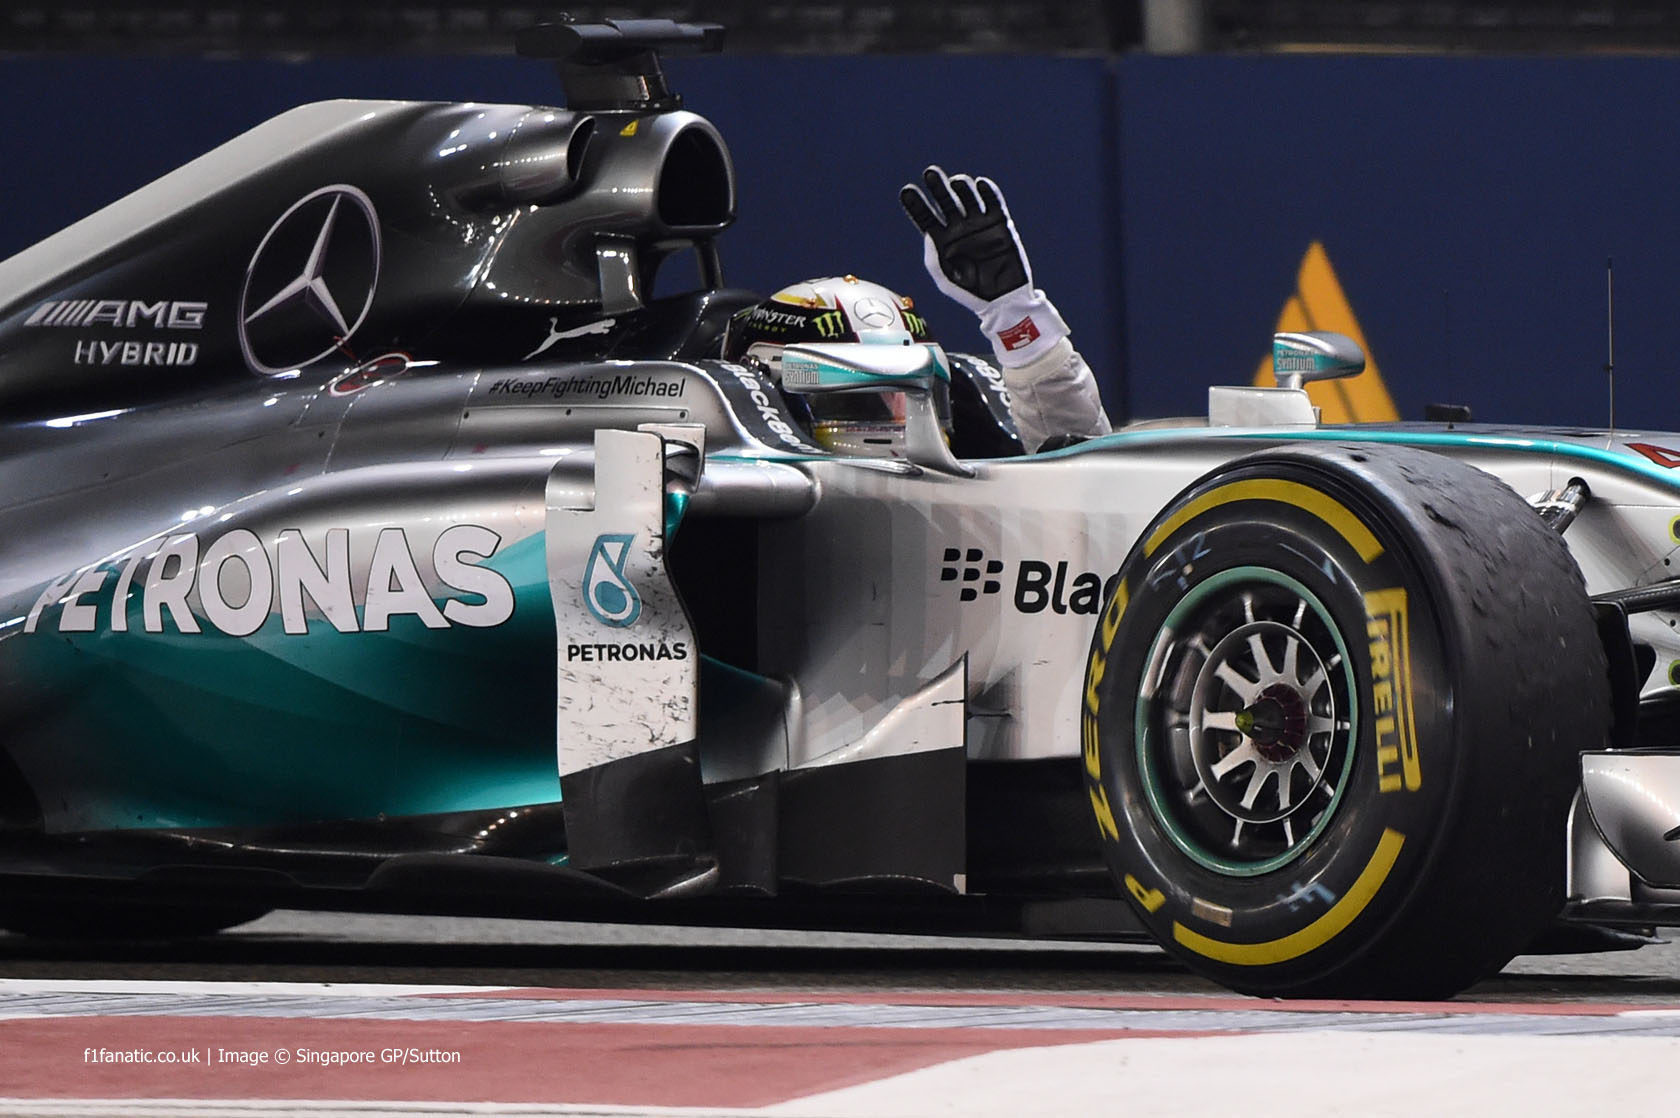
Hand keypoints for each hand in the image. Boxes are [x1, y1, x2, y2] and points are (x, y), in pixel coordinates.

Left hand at [899, 166, 1029, 311]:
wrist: (1003, 299)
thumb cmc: (971, 293)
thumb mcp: (945, 280)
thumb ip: (933, 259)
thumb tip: (927, 234)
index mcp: (942, 240)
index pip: (925, 217)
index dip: (916, 203)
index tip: (907, 191)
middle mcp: (959, 228)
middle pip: (944, 200)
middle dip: (937, 186)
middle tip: (930, 173)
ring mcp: (979, 223)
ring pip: (967, 195)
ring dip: (961, 185)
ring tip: (957, 182)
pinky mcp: (1000, 222)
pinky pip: (993, 201)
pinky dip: (987, 190)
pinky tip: (980, 184)